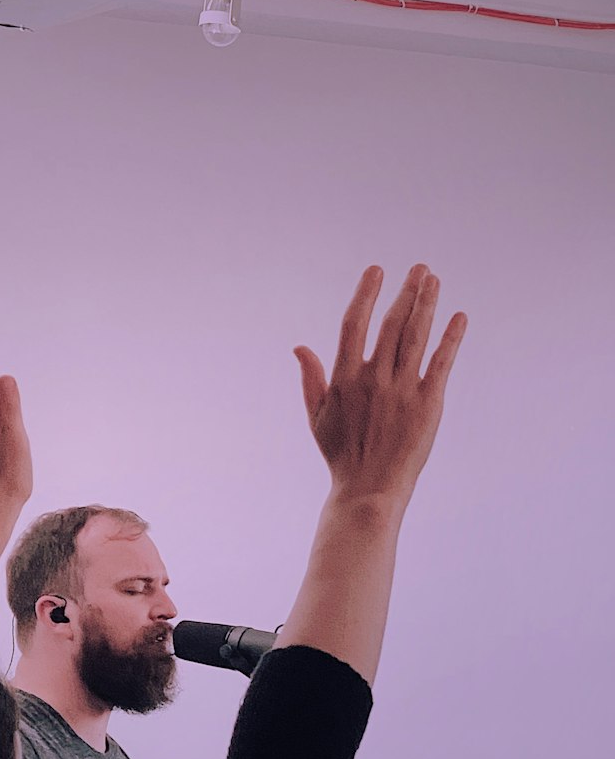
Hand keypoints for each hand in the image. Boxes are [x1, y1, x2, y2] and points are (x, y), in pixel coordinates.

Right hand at [294, 265, 466, 507]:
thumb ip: (311, 379)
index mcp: (345, 379)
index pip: (355, 324)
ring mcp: (402, 390)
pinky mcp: (428, 404)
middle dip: (406, 292)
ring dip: (426, 305)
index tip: (376, 271)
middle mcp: (374, 379)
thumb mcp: (318, 417)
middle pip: (392, 324)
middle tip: (419, 269)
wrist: (369, 489)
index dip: (366, 294)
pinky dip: (451, 339)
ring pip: (416, 336)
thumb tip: (300, 347)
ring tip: (433, 280)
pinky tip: (459, 318)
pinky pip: (441, 363)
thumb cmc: (341, 455)